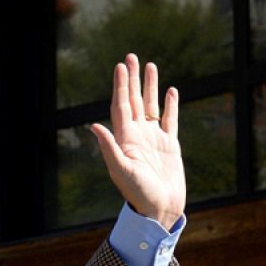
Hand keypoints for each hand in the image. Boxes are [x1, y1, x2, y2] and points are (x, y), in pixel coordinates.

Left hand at [89, 53, 185, 230]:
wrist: (159, 209)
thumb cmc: (138, 193)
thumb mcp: (121, 170)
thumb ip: (109, 148)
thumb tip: (94, 126)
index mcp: (125, 139)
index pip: (121, 106)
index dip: (120, 86)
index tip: (120, 66)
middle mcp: (138, 135)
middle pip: (134, 100)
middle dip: (132, 79)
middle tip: (131, 57)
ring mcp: (154, 139)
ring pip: (152, 106)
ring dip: (150, 86)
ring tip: (150, 65)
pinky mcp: (170, 145)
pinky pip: (170, 120)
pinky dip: (170, 105)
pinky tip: (171, 91)